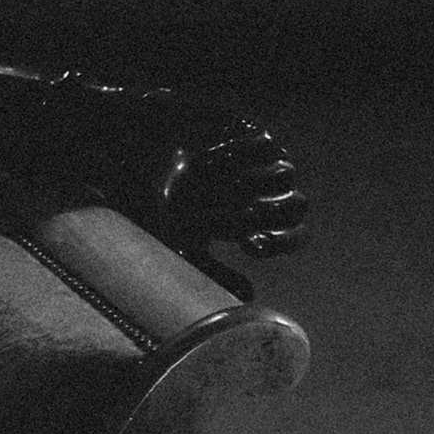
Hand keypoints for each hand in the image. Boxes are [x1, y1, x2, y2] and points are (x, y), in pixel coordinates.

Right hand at [76, 86, 308, 266]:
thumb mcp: (179, 243)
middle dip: (272, 213)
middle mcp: (264, 191)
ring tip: (219, 184)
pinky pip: (269, 146)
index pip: (292, 235)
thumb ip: (212, 272)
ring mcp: (262, 162)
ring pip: (286, 176)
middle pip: (297, 206)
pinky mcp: (252, 135)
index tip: (252, 246)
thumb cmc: (156, 203)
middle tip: (245, 216)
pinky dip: (244, 155)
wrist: (137, 153)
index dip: (282, 242)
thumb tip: (248, 298)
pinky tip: (213, 158)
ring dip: (254, 183)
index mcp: (255, 220)